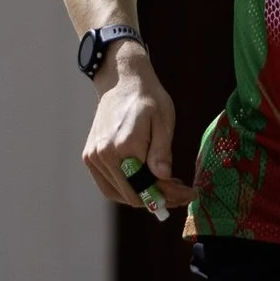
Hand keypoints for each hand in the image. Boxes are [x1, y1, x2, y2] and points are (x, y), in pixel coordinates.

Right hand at [81, 45, 195, 212]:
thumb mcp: (163, 120)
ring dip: (143, 197)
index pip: (149, 185)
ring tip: (163, 187)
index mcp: (126, 145)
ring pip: (120, 195)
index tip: (189, 193)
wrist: (121, 81)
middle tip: (180, 193)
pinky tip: (144, 182)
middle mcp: (105, 155)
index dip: (171, 195)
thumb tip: (163, 177)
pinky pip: (108, 186)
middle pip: (134, 195)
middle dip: (160, 199)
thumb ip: (162, 151)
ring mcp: (94, 157)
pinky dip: (126, 190)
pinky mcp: (89, 158)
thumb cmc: (148, 98)